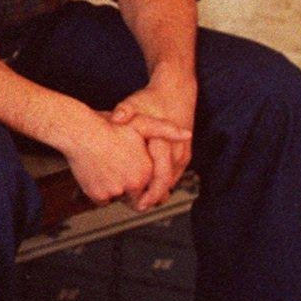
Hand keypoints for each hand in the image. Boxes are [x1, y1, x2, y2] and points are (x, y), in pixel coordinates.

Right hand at [61, 108, 161, 209]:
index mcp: (145, 169)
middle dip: (131, 191)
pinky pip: (102, 200)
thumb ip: (166, 130)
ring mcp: (115, 190)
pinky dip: (100, 192)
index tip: (136, 176)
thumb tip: (188, 134)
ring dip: (115, 190)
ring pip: (118, 197)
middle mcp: (133, 182)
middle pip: (136, 197)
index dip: (145, 182)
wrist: (79, 132)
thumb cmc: (107, 127)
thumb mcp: (141, 124)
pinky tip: (98, 175)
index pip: (151, 187)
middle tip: (121, 175)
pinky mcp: (99, 195)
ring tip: (108, 170)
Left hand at [108, 71, 195, 210]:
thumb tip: (116, 118)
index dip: (150, 194)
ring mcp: (183, 154)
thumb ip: (124, 111)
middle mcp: (178, 151)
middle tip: (136, 208)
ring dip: (158, 193)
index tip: (139, 204)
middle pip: (167, 184)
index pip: (161, 176)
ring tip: (140, 202)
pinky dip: (163, 184)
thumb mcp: (135, 103)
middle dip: (152, 198)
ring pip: (172, 181)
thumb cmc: (153, 100)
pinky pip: (174, 175)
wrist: (175, 92)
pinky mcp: (184, 155)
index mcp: (165, 142)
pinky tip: (150, 189)